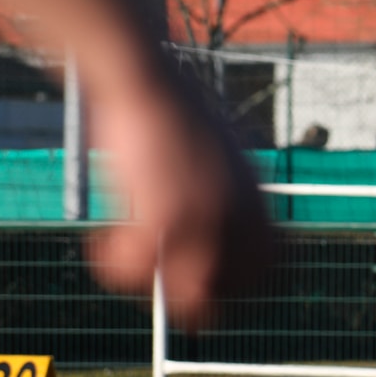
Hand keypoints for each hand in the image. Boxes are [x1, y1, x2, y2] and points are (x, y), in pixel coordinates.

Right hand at [86, 73, 272, 331]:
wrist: (146, 80)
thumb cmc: (174, 112)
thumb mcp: (219, 153)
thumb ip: (227, 191)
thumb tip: (216, 222)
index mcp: (256, 198)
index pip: (274, 263)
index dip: (245, 282)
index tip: (211, 281)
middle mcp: (238, 213)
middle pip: (235, 289)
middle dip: (198, 296)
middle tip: (160, 279)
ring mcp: (205, 217)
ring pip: (191, 296)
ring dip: (155, 288)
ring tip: (126, 262)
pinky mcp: (165, 213)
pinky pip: (138, 268)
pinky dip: (115, 265)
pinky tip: (101, 243)